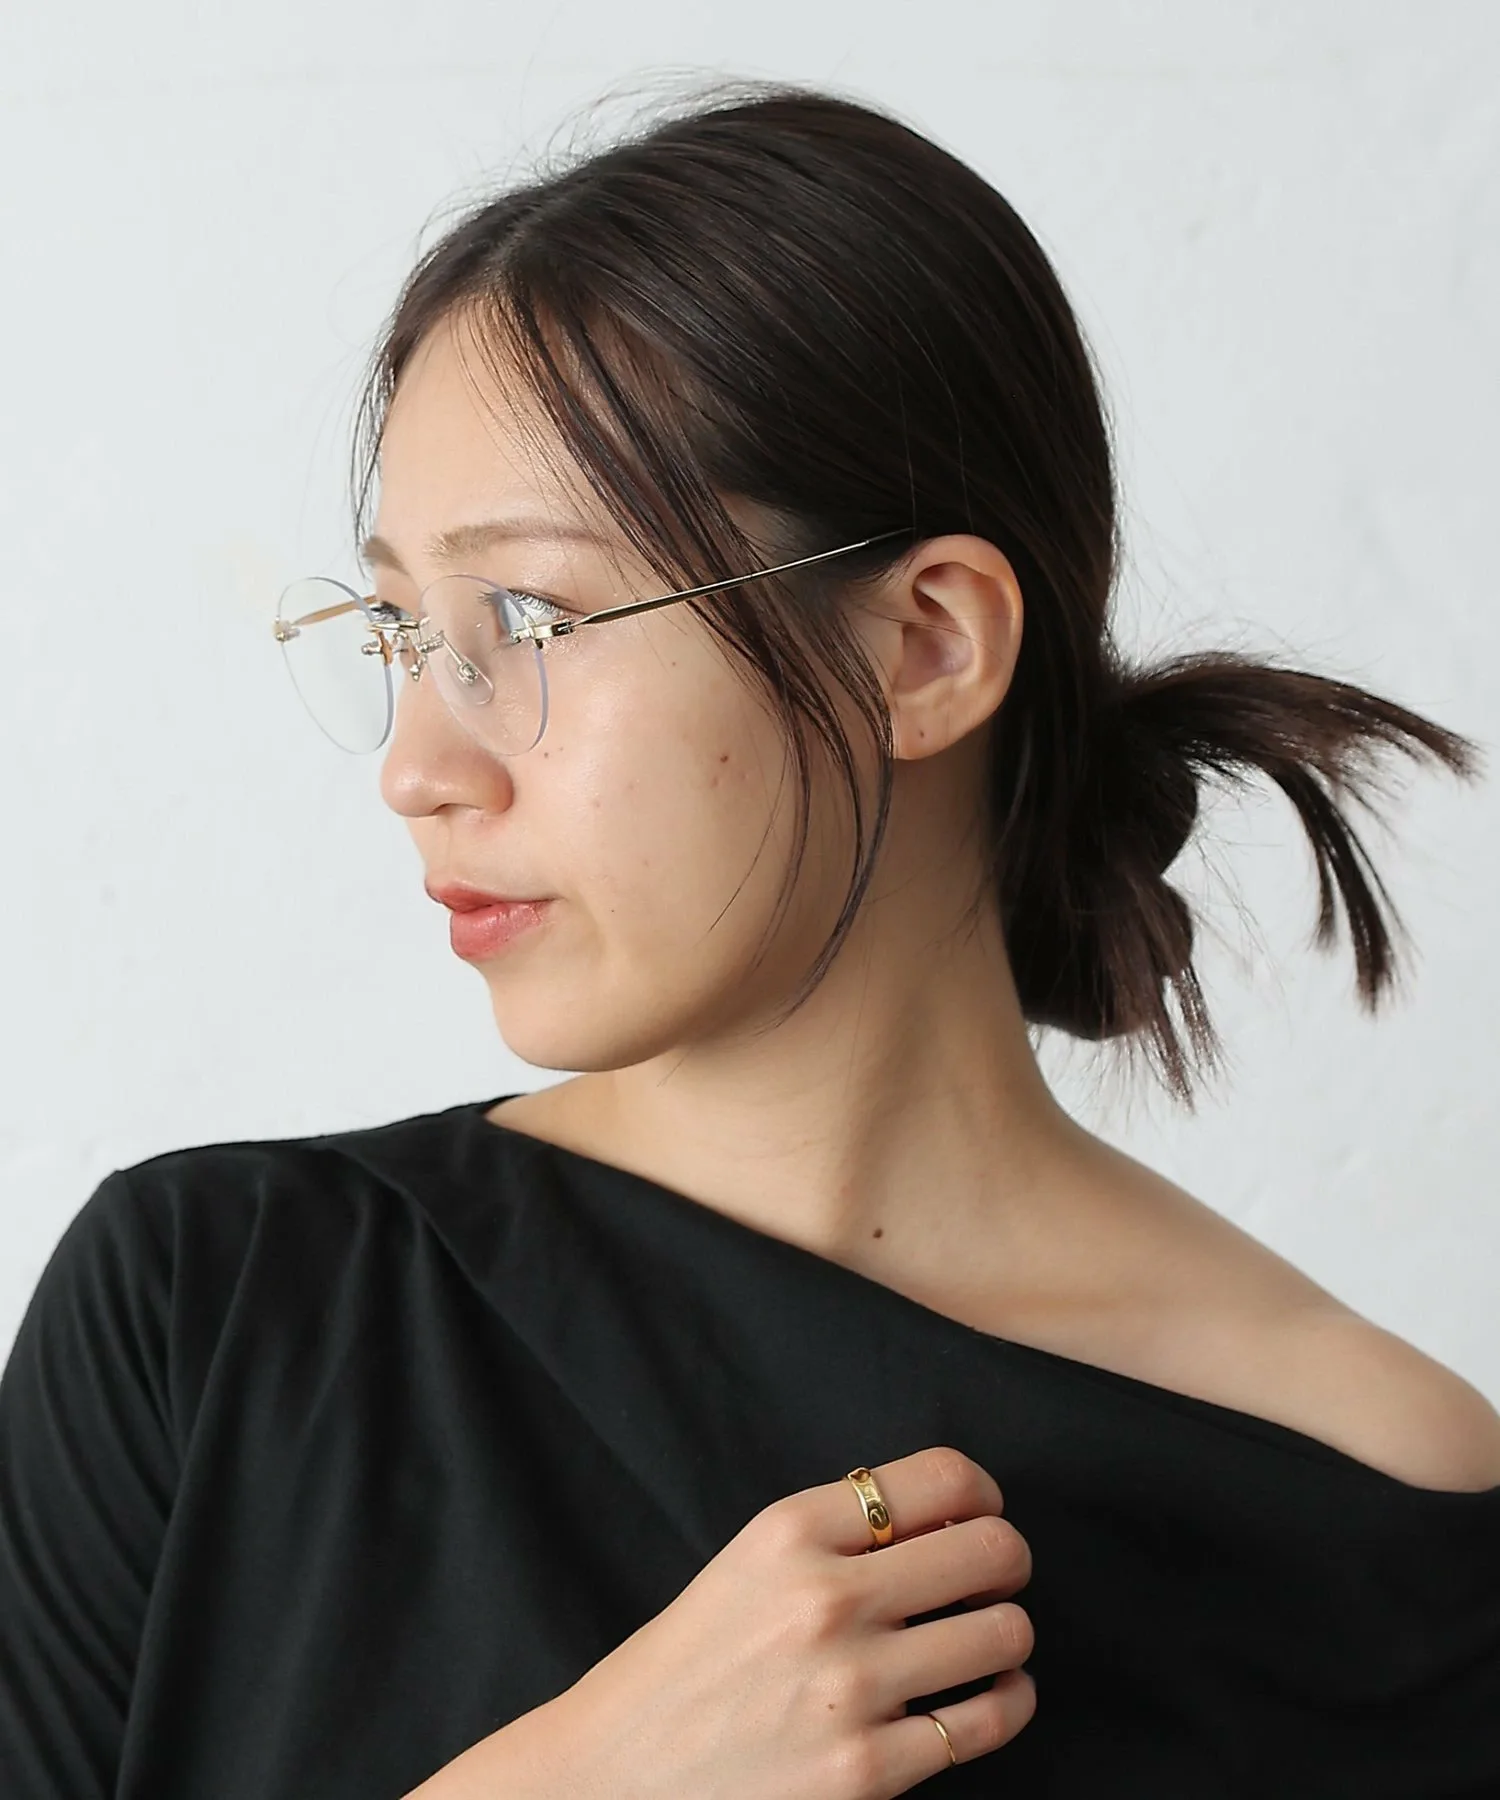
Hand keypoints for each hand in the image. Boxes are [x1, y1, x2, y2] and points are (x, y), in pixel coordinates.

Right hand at [538, 1444, 1036, 1799]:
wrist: (616, 1775)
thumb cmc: (688, 1666)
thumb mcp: (748, 1564)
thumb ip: (837, 1533)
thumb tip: (952, 1515)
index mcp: (789, 1531)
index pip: (939, 1477)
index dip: (982, 1493)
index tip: (981, 1514)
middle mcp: (824, 1599)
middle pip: (990, 1548)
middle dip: (1007, 1562)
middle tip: (993, 1579)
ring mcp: (850, 1689)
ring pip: (1005, 1633)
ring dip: (1008, 1634)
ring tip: (985, 1642)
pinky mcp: (867, 1774)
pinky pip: (986, 1720)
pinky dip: (1008, 1704)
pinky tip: (989, 1696)